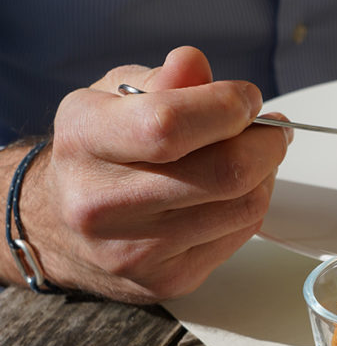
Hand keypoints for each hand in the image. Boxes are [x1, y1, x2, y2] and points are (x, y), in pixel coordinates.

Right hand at [18, 46, 290, 302]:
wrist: (57, 226)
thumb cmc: (98, 153)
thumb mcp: (113, 98)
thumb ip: (162, 80)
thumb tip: (195, 65)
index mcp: (86, 140)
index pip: (170, 125)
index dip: (227, 106)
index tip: (246, 98)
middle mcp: (103, 202)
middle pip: (225, 172)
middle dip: (266, 142)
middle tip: (270, 128)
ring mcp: (136, 250)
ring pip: (245, 205)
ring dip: (265, 175)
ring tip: (250, 157)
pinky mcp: (168, 280)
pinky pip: (242, 234)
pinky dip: (250, 205)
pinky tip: (231, 192)